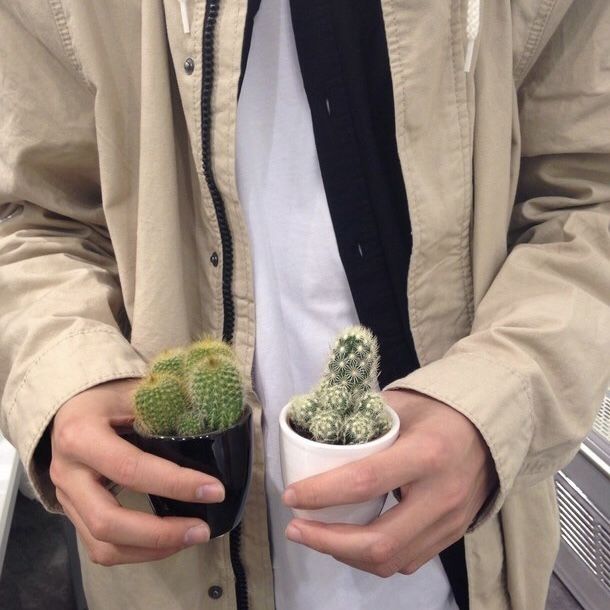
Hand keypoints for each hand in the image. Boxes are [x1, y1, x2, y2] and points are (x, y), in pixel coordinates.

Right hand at [50, 378, 224, 565]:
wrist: (68, 404)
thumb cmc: (106, 394)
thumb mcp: (132, 390)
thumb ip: (165, 406)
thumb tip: (213, 421)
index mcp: (81, 436)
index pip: (131, 468)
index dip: (175, 483)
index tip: (214, 490)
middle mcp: (67, 472)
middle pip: (108, 521)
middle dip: (160, 533)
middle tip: (202, 530)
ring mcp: (65, 496)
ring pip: (101, 544)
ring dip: (150, 549)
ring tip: (190, 537)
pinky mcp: (72, 512)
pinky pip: (99, 547)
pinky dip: (136, 552)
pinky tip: (167, 541)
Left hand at [282, 389, 496, 575]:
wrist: (492, 427)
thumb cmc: (439, 410)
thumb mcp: (401, 403)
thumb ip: (362, 419)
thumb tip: (316, 434)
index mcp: (427, 454)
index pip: (366, 481)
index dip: (322, 493)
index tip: (291, 495)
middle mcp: (442, 496)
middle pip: (378, 541)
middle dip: (327, 541)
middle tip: (295, 527)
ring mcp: (450, 522)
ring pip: (391, 560)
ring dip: (345, 553)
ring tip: (315, 535)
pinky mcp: (452, 536)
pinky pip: (407, 561)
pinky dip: (370, 557)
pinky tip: (349, 540)